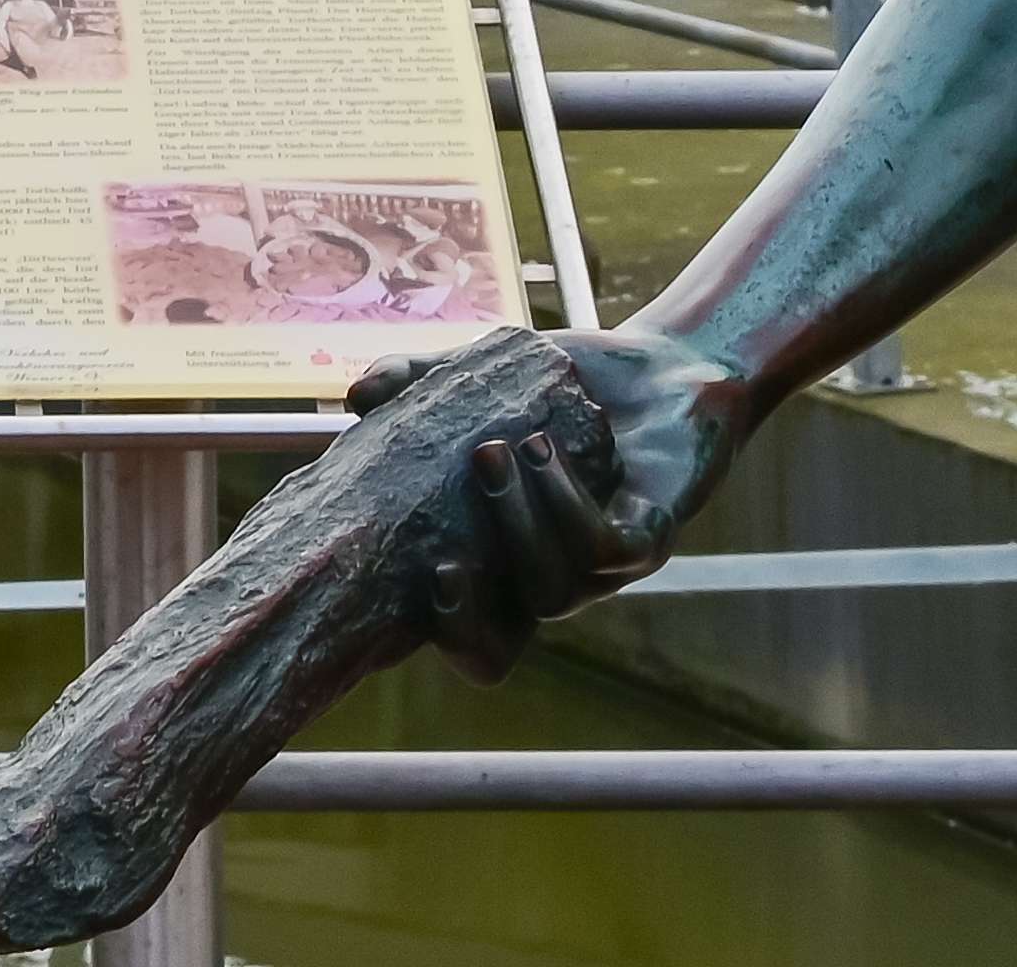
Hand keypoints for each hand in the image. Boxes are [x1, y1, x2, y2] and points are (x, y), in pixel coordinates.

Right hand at [342, 325, 743, 679]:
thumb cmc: (567, 388)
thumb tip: (354, 398)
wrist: (662, 371)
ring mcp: (599, 571)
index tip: (411, 578)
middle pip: (498, 644)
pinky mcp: (647, 542)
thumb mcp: (484, 378)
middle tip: (439, 562)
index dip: (441, 629)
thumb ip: (420, 382)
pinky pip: (601, 546)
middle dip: (466, 618)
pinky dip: (563, 501)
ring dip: (516, 523)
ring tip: (497, 447)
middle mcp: (545, 580)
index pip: (464, 633)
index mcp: (499, 561)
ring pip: (548, 587)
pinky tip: (542, 447)